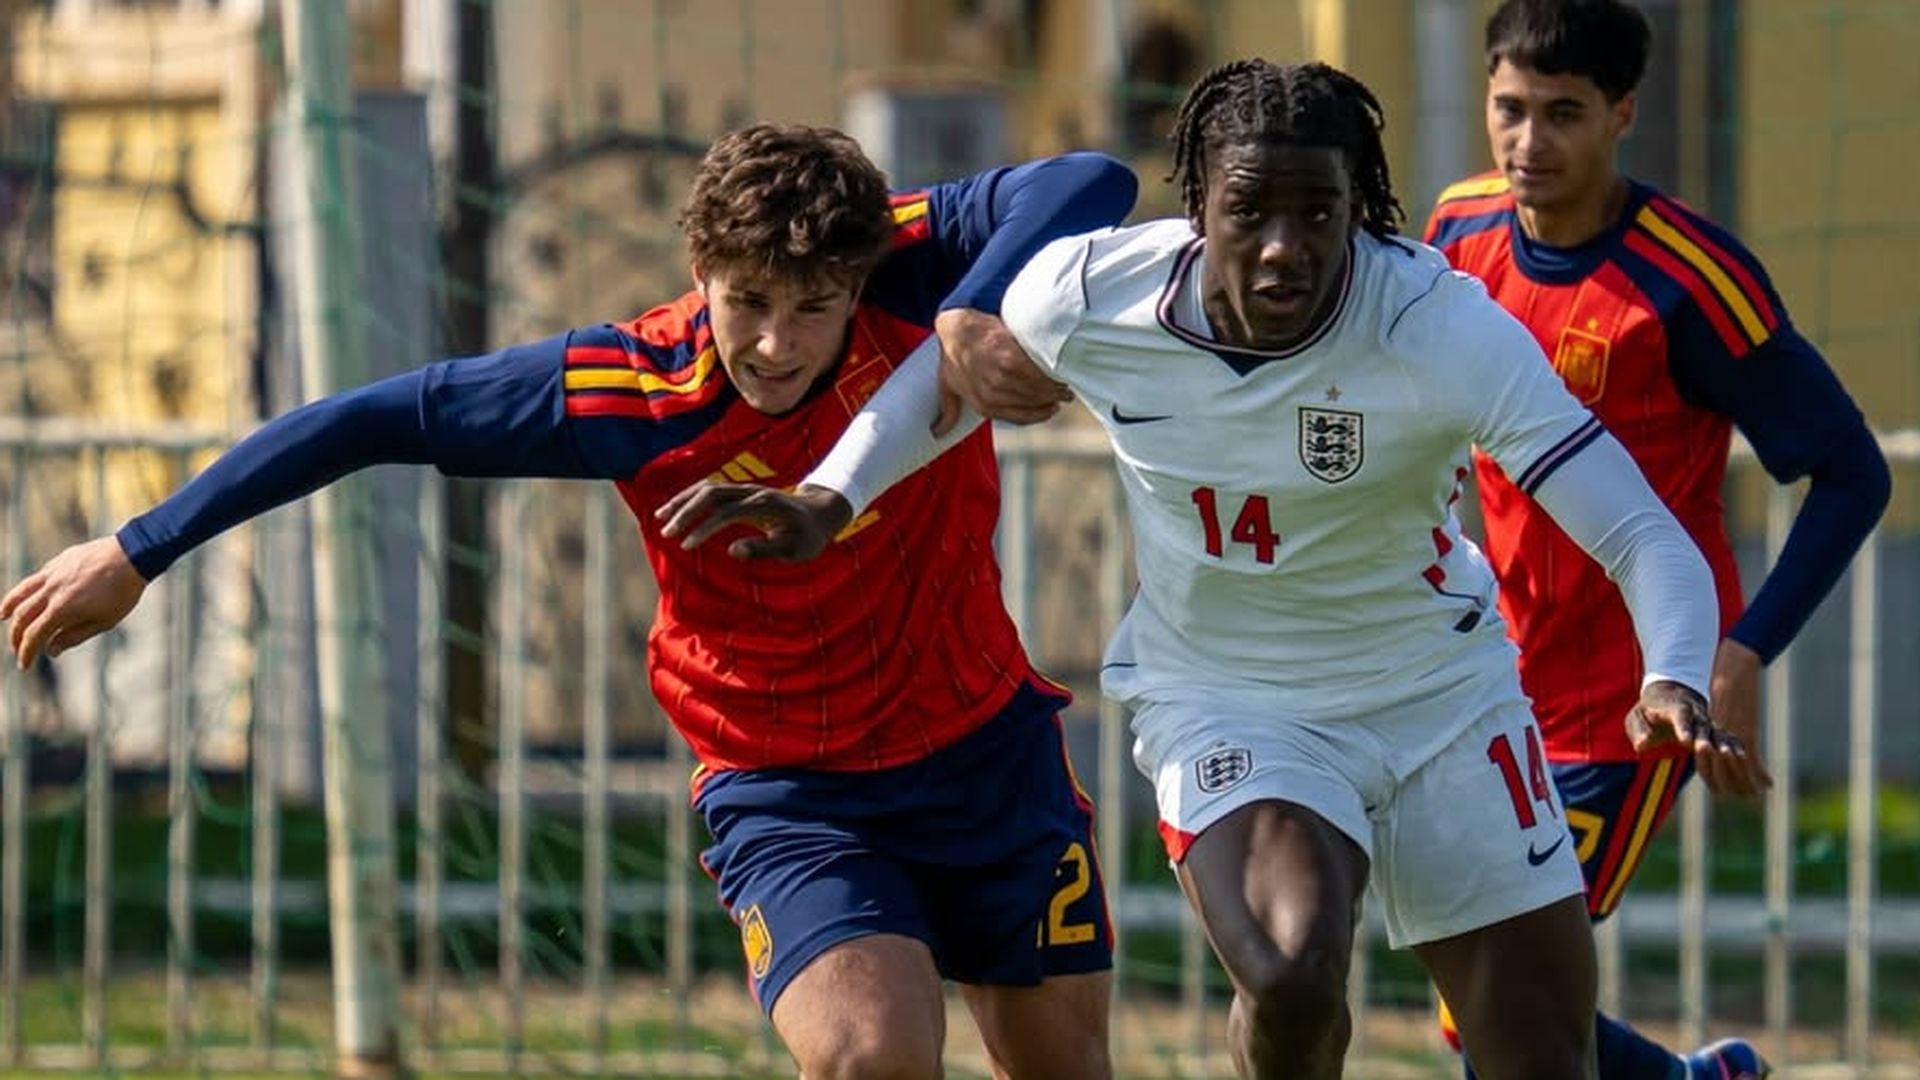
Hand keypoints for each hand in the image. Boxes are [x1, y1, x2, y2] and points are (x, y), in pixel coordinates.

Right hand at [1, 536, 148, 668]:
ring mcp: (53, 574)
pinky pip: (35, 579)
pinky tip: (26, 596)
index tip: (24, 665)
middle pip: (23, 616)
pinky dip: (25, 590)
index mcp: (63, 608)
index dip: (26, 652)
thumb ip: (75, 636)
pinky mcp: (58, 562)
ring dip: (10, 608)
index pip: (35, 635)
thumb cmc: (122, 592)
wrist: (133, 555)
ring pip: (22, 593)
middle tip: (17, 649)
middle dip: (17, 636)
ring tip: (4, 618)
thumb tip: (51, 650)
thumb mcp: (104, 621)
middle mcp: (52, 591)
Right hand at [655, 482, 853, 561]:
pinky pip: (711, 489)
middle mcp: (752, 492)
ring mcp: (745, 490)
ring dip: (683, 501)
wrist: (820, 512)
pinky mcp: (740, 492)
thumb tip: (733, 551)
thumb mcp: (794, 549)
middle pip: (711, 494)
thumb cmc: (808, 535)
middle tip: (667, 533)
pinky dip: (690, 497)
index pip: (726, 512)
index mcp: (764, 505)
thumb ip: (765, 548)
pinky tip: (675, 510)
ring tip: (660, 518)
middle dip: (686, 511)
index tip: (686, 545)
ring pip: (707, 488)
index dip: (704, 528)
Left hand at [931, 307, 1071, 435]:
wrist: (955, 327)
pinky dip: (1051, 373)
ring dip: (1056, 387)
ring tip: (1065, 382)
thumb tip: (936, 433)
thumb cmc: (952, 355)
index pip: (1021, 417)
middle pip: (1034, 402)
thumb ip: (948, 412)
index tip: (1052, 408)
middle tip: (1064, 394)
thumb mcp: (947, 385)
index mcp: (983, 405)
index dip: (1040, 414)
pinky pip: (1038, 372)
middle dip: (1052, 400)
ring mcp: (1002, 376)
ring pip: (1039, 388)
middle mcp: (994, 394)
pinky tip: (1060, 369)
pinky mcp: (1011, 357)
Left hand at [1625, 678, 1770, 797]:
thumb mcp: (1637, 718)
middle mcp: (1694, 714)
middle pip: (1701, 726)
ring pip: (1717, 733)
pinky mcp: (1713, 732)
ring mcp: (1706, 722)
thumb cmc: (1649, 712)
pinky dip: (1734, 747)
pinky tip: (1743, 759)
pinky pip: (1726, 740)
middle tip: (1706, 750)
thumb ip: (1639, 731)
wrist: (1669, 697)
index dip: (1683, 727)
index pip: (1679, 716)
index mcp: (1674, 708)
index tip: (1685, 741)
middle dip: (1704, 738)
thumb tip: (1642, 746)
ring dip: (1724, 745)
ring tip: (1733, 757)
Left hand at [1708, 637, 1772, 790]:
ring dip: (1748, 785)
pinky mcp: (1746, 733)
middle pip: (1721, 774)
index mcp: (1705, 734)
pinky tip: (1769, 784)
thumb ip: (1714, 724)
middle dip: (1733, 787)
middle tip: (1746, 797)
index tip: (1721, 794)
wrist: (1732, 669)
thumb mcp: (1715, 708)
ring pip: (1737, 772)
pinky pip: (1753, 761)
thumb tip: (1718, 736)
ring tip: (1756, 795)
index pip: (1704, 768)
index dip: (1713, 783)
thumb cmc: (1722, 685)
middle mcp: (1715, 739)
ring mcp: (1731, 738)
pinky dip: (1760, 775)